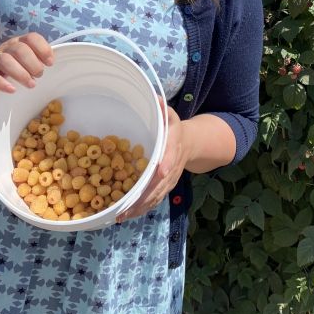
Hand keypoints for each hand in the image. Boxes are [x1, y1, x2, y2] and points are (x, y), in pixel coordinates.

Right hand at [0, 32, 53, 95]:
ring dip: (20, 73)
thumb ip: (37, 59)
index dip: (43, 49)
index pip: (32, 38)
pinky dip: (2, 83)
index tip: (50, 63)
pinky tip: (12, 90)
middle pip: (20, 49)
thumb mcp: (24, 59)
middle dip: (33, 63)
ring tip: (31, 84)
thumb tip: (52, 64)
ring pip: (5, 61)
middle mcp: (7, 48)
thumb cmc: (11, 65)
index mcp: (19, 42)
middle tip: (39, 75)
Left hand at [116, 104, 189, 221]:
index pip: (172, 154)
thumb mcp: (171, 115)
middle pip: (161, 182)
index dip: (167, 162)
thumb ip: (163, 109)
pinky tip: (125, 215)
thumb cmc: (175, 128)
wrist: (192, 144)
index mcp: (174, 145)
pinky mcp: (165, 187)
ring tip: (121, 215)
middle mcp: (173, 165)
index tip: (161, 171)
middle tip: (127, 205)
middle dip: (145, 195)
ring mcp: (170, 179)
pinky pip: (154, 200)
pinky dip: (141, 209)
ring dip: (139, 207)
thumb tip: (156, 98)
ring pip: (156, 195)